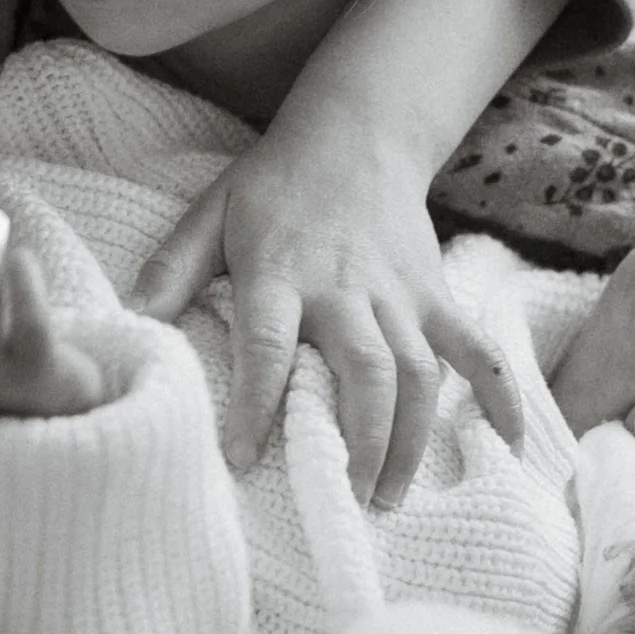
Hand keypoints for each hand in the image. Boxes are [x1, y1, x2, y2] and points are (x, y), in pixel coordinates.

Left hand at [137, 146, 521, 504]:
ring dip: (410, 439)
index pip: (268, 346)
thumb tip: (129, 320)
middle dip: (360, 441)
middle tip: (348, 498)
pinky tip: (506, 445)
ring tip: (389, 497)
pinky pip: (475, 347)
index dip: (257, 404)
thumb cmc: (272, 187)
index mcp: (280, 272)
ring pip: (418, 372)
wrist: (354, 135)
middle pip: (364, 370)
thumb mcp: (210, 214)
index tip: (245, 459)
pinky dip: (499, 394)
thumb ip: (171, 269)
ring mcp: (398, 294)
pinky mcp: (434, 294)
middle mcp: (344, 288)